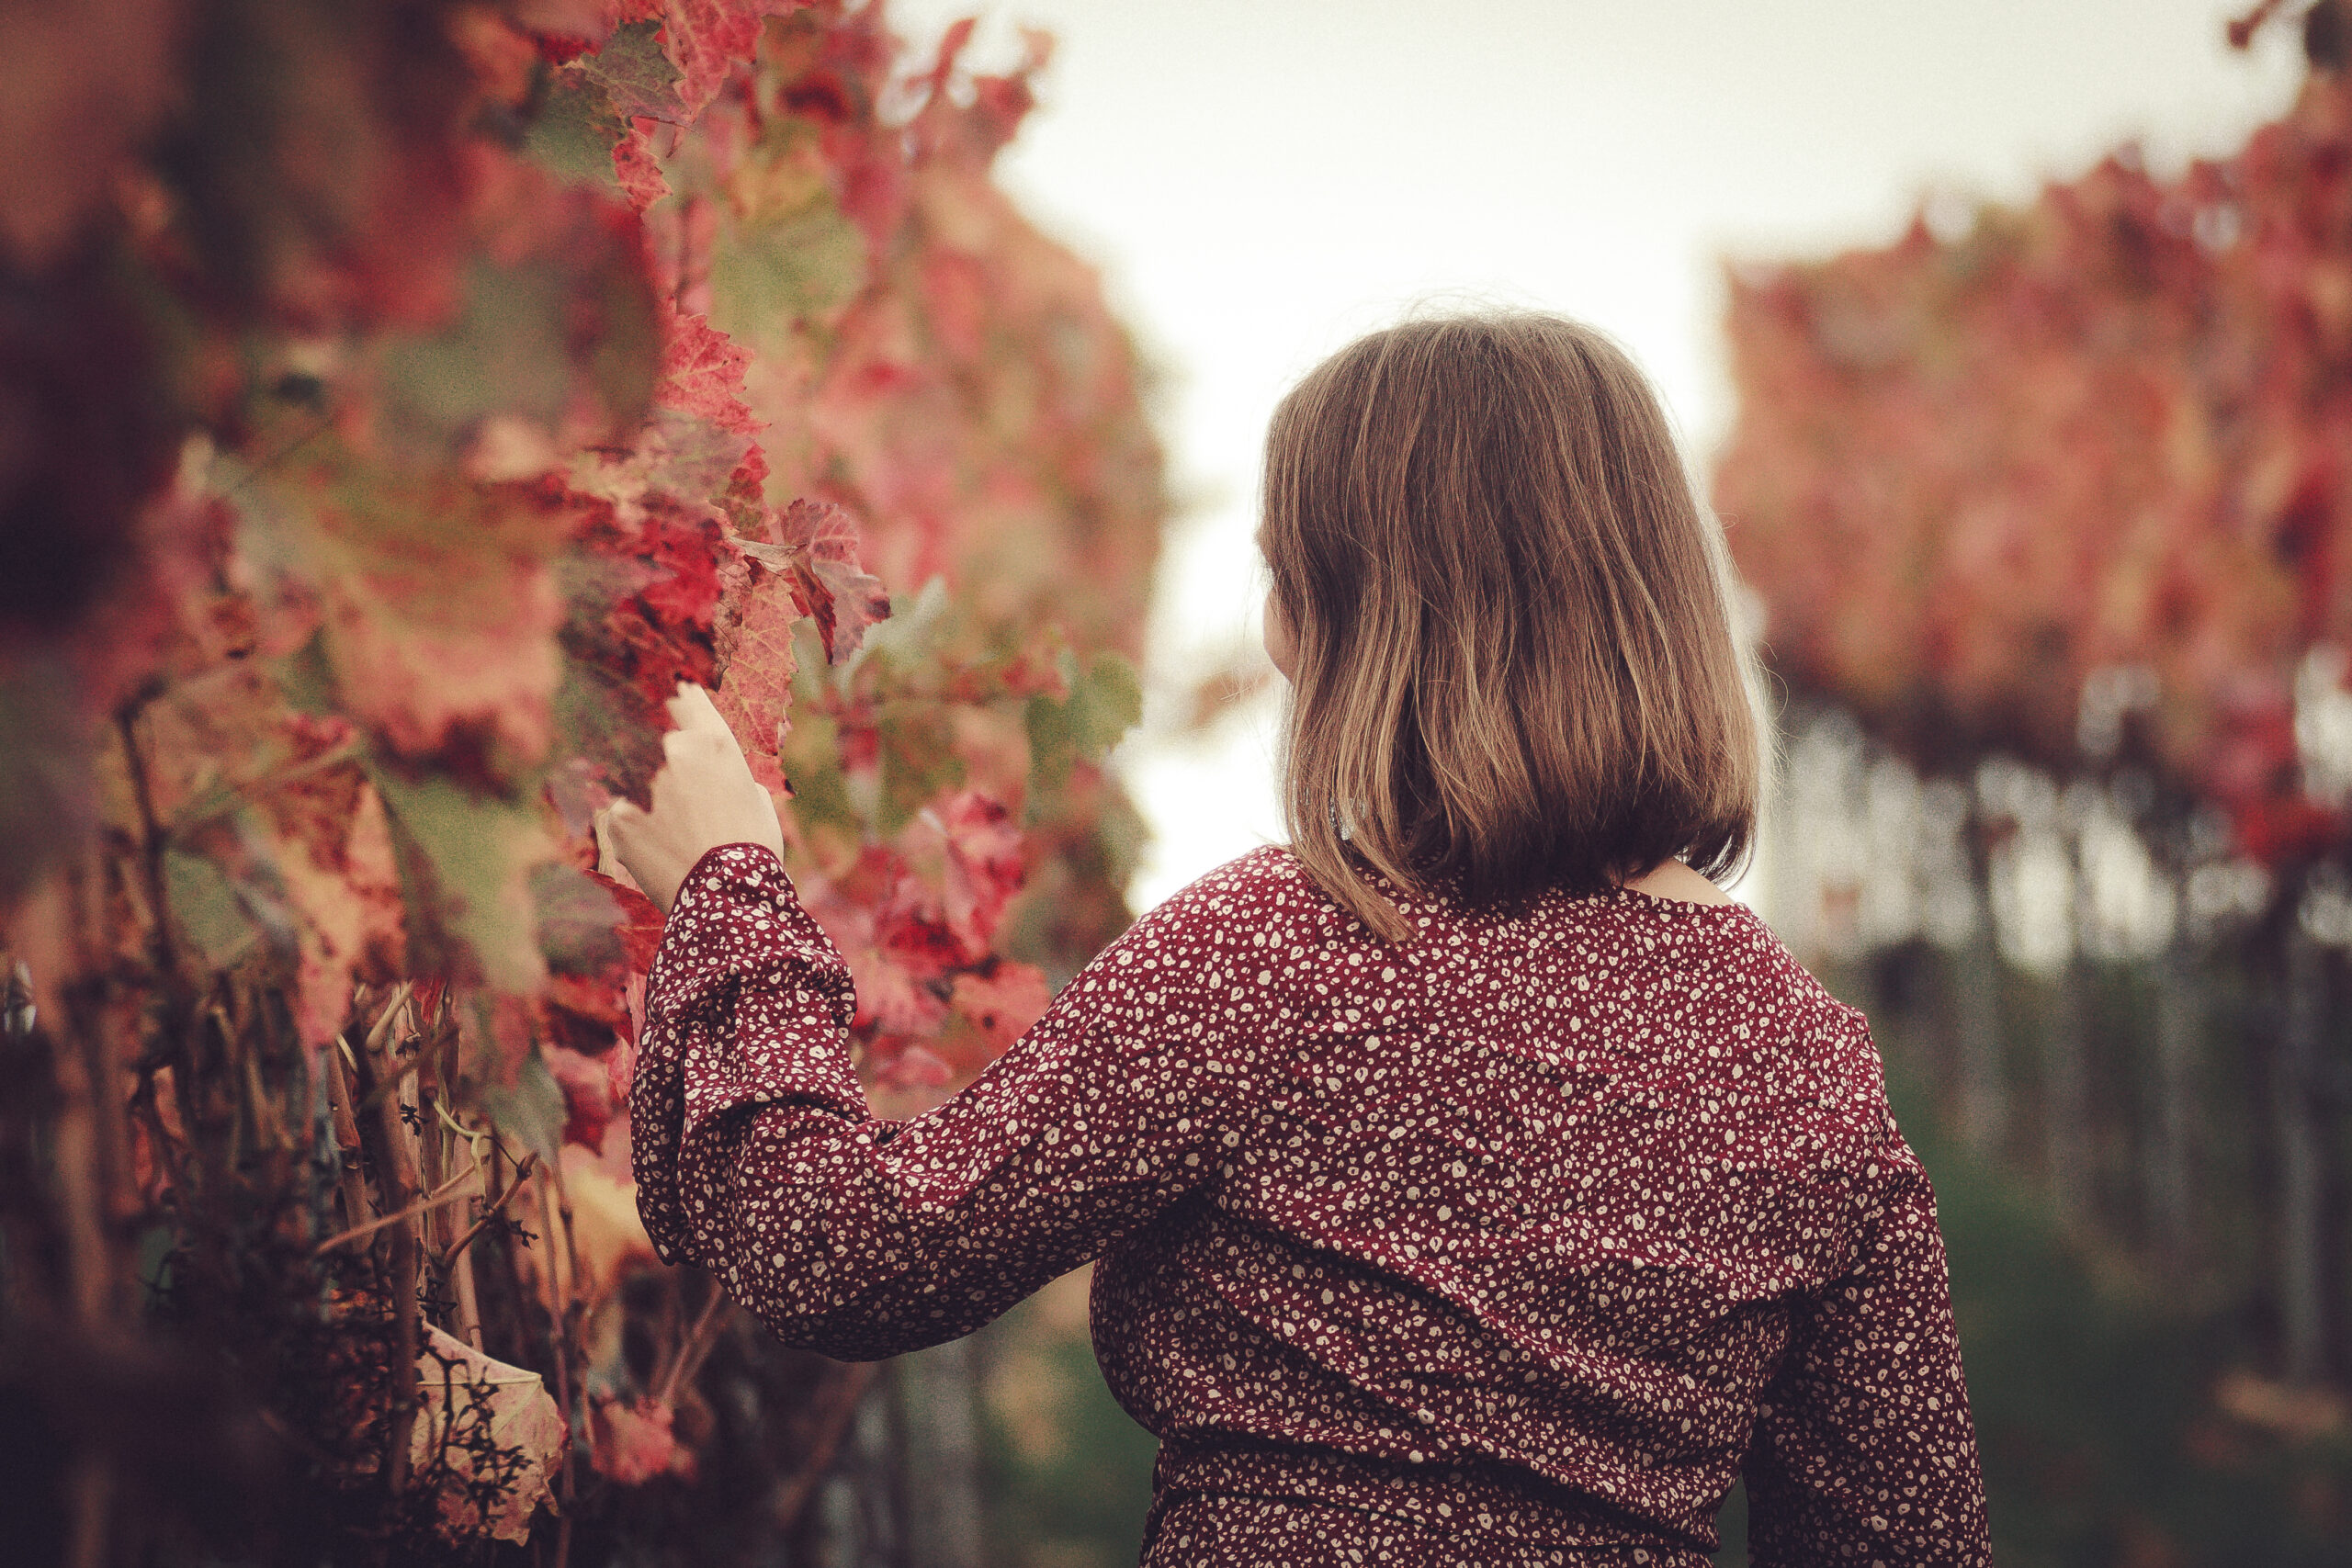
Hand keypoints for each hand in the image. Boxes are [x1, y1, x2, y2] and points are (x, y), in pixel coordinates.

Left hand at [599, 683, 784, 913]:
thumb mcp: (756, 800)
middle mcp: (672, 752)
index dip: (684, 699)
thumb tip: (716, 776)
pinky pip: (624, 814)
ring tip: (677, 830)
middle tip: (681, 790)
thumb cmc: (752, 850)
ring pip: (637, 779)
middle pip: (659, 741)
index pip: (691, 703)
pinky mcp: (617, 816)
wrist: (725, 899)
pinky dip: (637, 828)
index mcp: (713, 743)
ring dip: (648, 794)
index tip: (676, 694)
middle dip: (665, 758)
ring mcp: (640, 783)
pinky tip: (660, 850)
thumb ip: (730, 774)